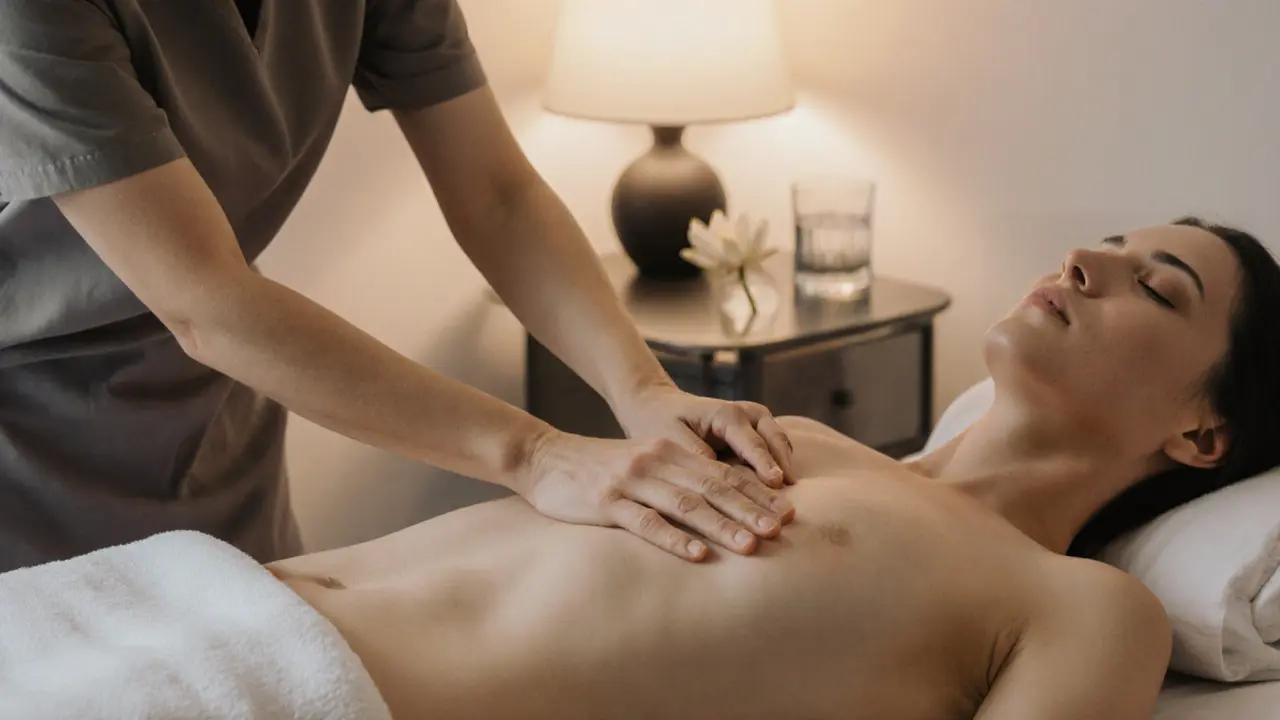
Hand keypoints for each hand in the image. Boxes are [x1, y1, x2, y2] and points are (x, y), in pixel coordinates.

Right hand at [514, 430, 795, 561]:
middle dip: (750, 509)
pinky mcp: (607, 503)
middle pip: (712, 487)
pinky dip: (673, 538)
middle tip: (781, 530)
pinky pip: (646, 522)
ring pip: (686, 504)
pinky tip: (697, 554)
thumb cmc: (599, 470)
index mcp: (669, 453)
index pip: (722, 474)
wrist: (545, 458)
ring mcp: (631, 482)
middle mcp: (656, 463)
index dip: (756, 493)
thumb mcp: (643, 466)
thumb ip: (678, 479)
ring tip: (751, 546)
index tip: (788, 512)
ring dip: (721, 525)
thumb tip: (722, 504)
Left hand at [614, 383, 795, 486]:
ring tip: (788, 502)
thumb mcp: (669, 437)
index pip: (751, 442)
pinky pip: (774, 449)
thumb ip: (694, 453)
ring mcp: (754, 421)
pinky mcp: (755, 432)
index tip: (776, 484)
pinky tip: (778, 495)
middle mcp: (746, 413)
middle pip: (774, 440)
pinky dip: (779, 468)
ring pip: (780, 443)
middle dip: (784, 468)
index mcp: (725, 413)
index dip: (765, 465)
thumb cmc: (659, 422)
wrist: (656, 405)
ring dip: (786, 469)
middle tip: (788, 500)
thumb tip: (718, 478)